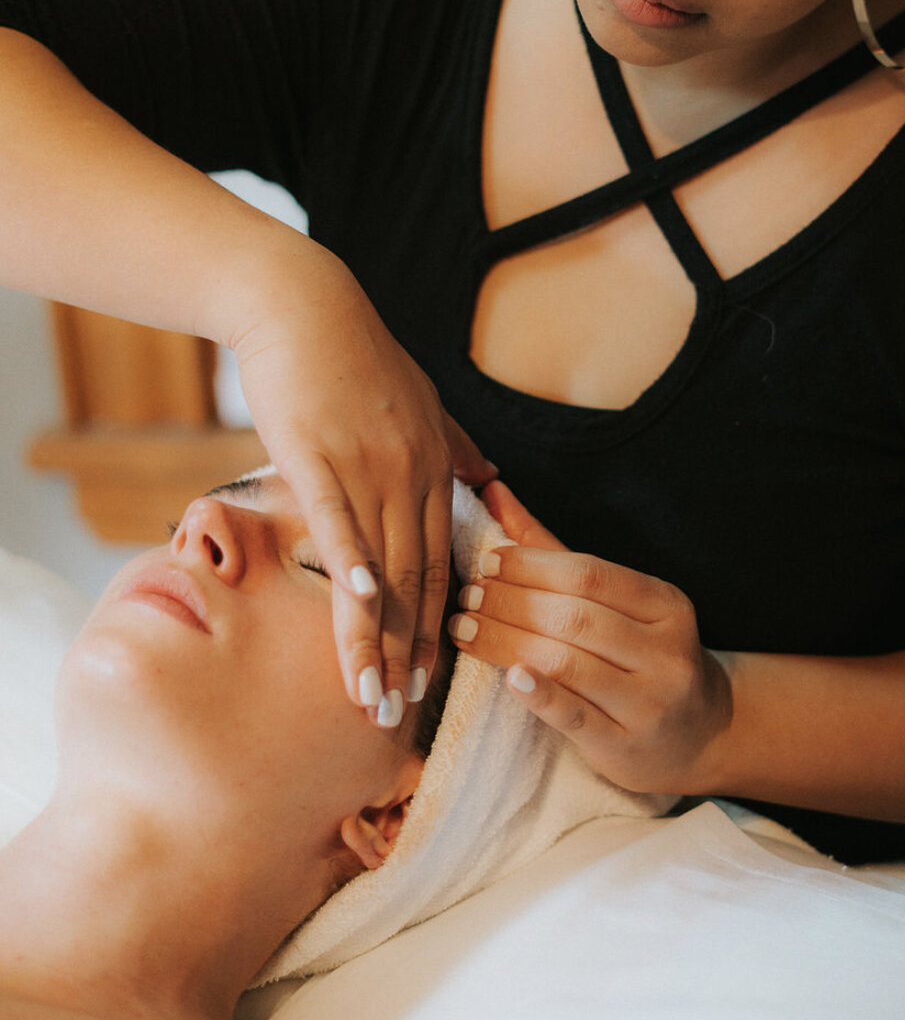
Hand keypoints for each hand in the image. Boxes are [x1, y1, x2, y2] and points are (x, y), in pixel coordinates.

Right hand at [229, 242, 494, 722]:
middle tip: (402, 713)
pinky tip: (357, 611)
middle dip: (410, 651)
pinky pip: (340, 523)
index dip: (438, 623)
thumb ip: (453, 445)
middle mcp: (410, 474)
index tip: (434, 676)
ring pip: (379, 567)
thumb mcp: (420, 399)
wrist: (302, 306)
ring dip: (375, 636)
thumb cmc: (352, 354)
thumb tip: (488, 473)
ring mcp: (367, 467)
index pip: (442, 562)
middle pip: (418, 578)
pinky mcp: (318, 457)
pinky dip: (350, 569)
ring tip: (371, 696)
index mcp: (433, 466)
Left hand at [449, 480, 731, 794]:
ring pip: (568, 662)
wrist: (702, 734)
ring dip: (506, 642)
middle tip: (467, 597)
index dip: (531, 565)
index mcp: (666, 604)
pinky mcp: (627, 746)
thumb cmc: (643, 655)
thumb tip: (493, 490)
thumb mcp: (615, 601)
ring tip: (466, 629)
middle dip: (511, 603)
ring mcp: (650, 702)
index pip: (589, 574)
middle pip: (574, 616)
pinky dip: (540, 695)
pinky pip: (576, 717)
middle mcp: (666, 651)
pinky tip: (507, 677)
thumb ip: (551, 549)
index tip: (486, 563)